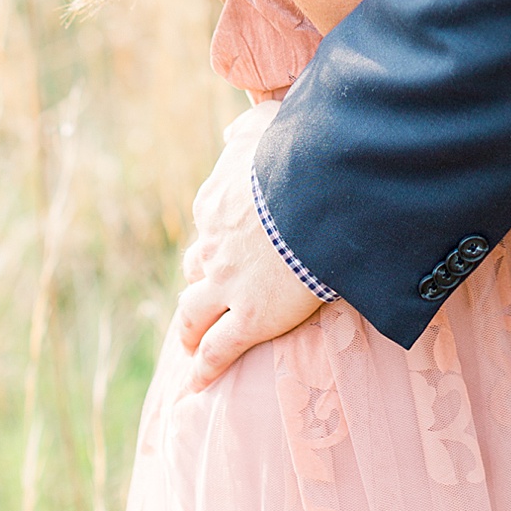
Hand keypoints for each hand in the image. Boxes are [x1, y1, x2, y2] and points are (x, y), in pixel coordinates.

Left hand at [174, 105, 321, 389]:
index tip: (227, 244)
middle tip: (205, 295)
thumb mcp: (268, 126)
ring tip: (188, 343)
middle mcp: (213, 245)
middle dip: (199, 281)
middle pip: (195, 269)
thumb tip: (229, 133)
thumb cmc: (303, 155)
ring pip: (193, 313)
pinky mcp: (249, 319)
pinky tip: (198, 383)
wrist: (321, 195)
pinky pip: (218, 350)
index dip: (216, 236)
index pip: (207, 223)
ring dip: (188, 329)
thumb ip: (248, 129)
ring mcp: (227, 285)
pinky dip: (205, 368)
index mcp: (216, 202)